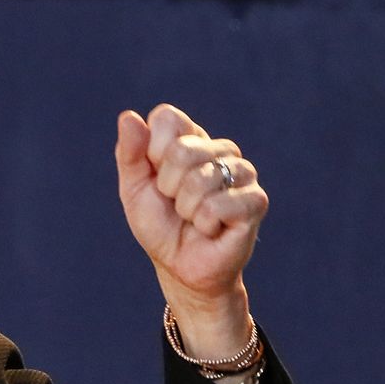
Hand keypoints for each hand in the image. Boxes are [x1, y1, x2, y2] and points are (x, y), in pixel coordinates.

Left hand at [114, 104, 266, 356]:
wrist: (180, 267)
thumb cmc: (159, 224)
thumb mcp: (134, 188)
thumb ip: (130, 153)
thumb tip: (129, 117)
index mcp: (190, 139)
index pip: (167, 118)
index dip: (152, 151)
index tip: (156, 177)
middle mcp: (220, 149)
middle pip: (182, 151)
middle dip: (167, 186)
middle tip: (176, 203)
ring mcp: (243, 173)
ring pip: (201, 179)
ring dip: (186, 208)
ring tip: (193, 217)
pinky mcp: (256, 200)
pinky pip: (218, 205)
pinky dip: (204, 223)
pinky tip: (211, 228)